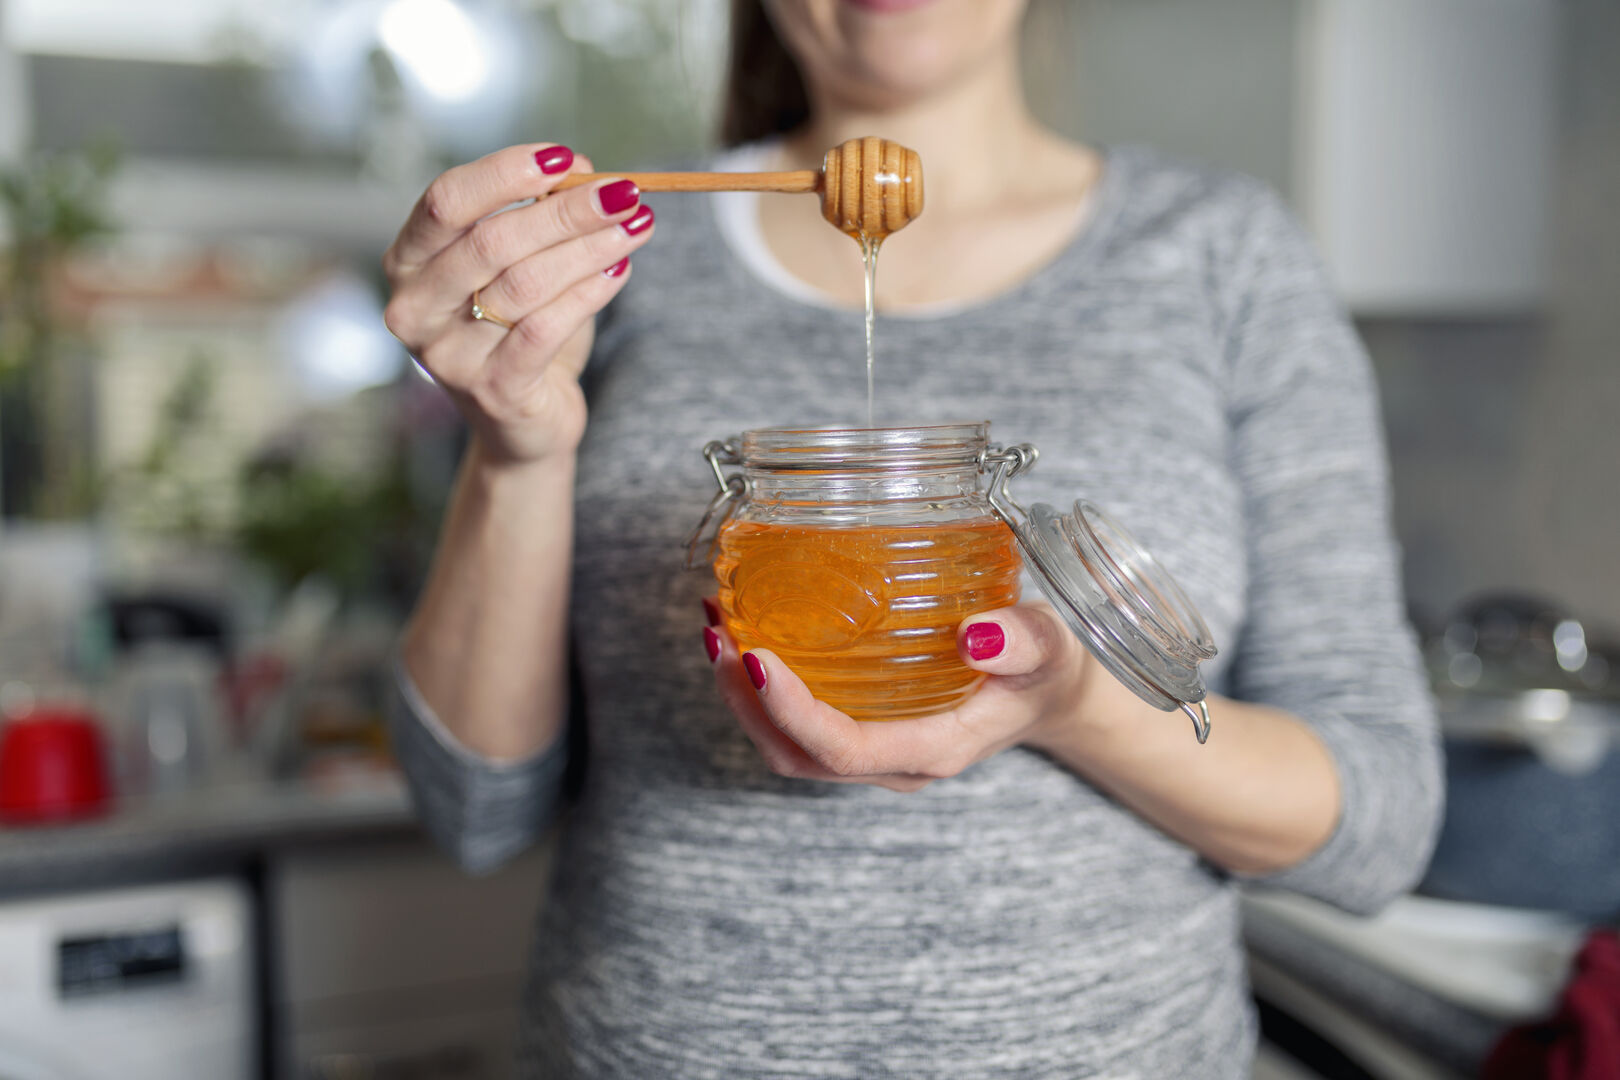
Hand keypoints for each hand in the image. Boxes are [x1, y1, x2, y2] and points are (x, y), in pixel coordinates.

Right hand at [382, 143, 655, 465]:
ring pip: (525, 284)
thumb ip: (538, 216)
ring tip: (636, 226)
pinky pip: (546, 330)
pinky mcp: (493, 391)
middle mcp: (415, 308)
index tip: (566, 157)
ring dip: (589, 248)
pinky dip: (589, 294)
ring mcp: (448, 355)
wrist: (522, 422)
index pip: (446, 200)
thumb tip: (581, 170)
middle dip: (566, 211)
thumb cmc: (516, 331)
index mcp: (408, 262)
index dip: (505, 172)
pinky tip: (621, 271)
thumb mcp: (521, 265)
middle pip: (492, 241)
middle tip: (624, 192)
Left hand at [701, 599, 1104, 791]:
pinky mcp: (861, 730)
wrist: (1050, 695)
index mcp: (933, 750)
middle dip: (746, 702)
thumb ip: (1022, 642)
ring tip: (717, 628)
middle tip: (719, 634)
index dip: (790, 712)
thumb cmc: (1047, 670)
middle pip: (797, 756)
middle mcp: (893, 763)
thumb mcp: (1049, 648)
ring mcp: (873, 753)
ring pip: (787, 746)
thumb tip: (976, 636)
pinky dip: (761, 686)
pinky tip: (746, 632)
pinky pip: (797, 723)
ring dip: (742, 695)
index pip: (843, 750)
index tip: (756, 658)